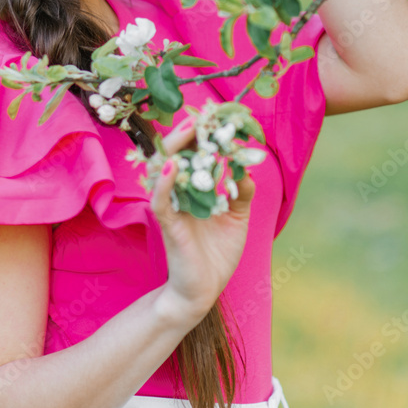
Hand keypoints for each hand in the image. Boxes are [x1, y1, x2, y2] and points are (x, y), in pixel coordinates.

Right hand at [148, 117, 255, 325]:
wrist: (203, 291)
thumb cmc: (217, 254)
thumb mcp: (237, 218)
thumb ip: (241, 192)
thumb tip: (247, 168)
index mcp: (195, 189)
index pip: (194, 154)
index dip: (203, 136)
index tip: (217, 117)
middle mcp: (179, 193)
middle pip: (176, 155)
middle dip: (188, 134)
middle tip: (201, 117)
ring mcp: (171, 207)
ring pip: (164, 171)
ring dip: (176, 149)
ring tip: (188, 130)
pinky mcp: (168, 225)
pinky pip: (161, 201)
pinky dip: (165, 183)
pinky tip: (173, 167)